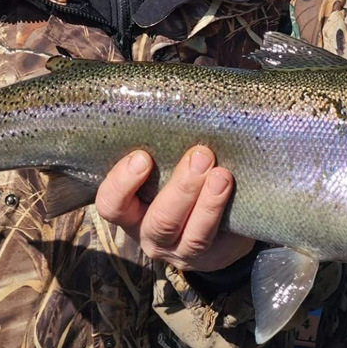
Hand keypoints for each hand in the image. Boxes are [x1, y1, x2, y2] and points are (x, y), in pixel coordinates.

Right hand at [95, 146, 255, 271]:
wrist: (214, 222)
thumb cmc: (179, 180)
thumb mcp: (162, 165)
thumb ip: (158, 142)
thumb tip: (154, 91)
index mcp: (130, 211)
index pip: (111, 205)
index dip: (122, 183)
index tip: (143, 157)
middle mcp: (151, 235)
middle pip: (160, 222)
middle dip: (181, 189)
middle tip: (200, 155)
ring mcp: (182, 251)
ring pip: (193, 236)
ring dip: (209, 204)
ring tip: (222, 175)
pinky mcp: (214, 257)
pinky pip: (220, 242)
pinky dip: (226, 214)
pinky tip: (235, 190)